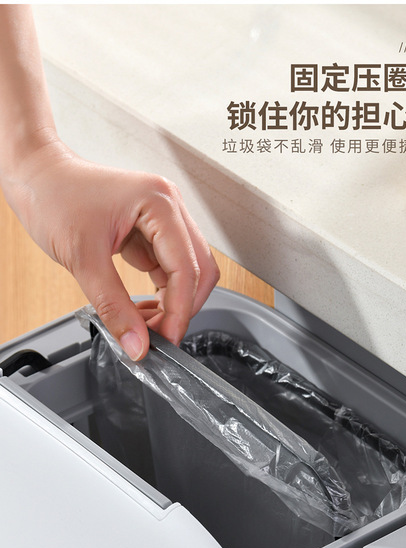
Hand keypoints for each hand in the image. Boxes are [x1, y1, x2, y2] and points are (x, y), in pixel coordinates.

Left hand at [5, 138, 218, 359]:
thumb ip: (113, 306)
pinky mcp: (149, 231)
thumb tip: (137, 343)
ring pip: (186, 272)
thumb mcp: (82, 259)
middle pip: (199, 270)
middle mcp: (168, 207)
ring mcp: (161, 219)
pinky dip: (160, 294)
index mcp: (159, 203)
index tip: (166, 340)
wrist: (35, 175)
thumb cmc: (52, 196)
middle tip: (157, 337)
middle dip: (182, 308)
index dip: (180, 311)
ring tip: (145, 325)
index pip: (187, 269)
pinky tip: (141, 309)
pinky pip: (167, 269)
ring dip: (172, 303)